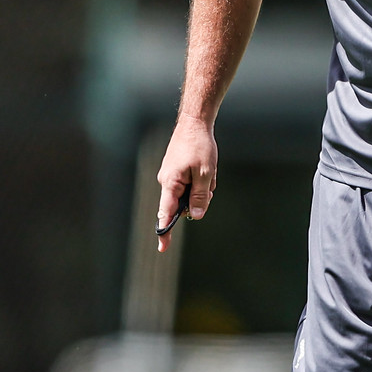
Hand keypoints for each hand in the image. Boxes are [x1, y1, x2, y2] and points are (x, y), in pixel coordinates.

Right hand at [156, 116, 217, 252]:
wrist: (194, 123)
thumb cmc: (199, 146)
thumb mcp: (205, 173)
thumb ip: (201, 196)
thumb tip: (196, 216)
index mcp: (170, 184)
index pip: (166, 213)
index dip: (165, 231)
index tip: (162, 247)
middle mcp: (167, 182)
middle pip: (183, 205)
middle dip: (199, 199)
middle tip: (209, 182)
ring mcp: (172, 177)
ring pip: (191, 194)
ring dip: (203, 188)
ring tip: (208, 170)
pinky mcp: (177, 172)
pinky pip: (192, 184)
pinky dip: (202, 180)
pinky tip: (206, 167)